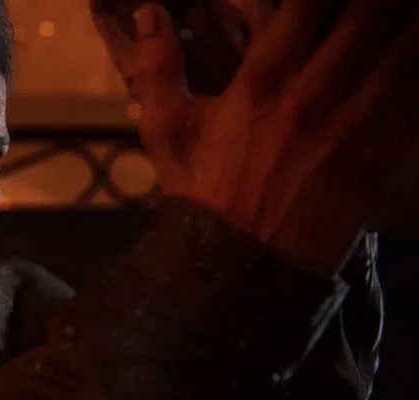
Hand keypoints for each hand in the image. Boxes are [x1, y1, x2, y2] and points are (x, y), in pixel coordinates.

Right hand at [95, 0, 418, 273]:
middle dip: (377, 1)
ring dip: (407, 24)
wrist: (238, 266)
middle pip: (369, 17)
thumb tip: (147, 12)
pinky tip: (418, 56)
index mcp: (261, 82)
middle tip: (375, 1)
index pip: (306, 5)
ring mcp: (351, 126)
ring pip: (403, 52)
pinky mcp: (378, 158)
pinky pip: (415, 99)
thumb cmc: (201, 194)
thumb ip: (158, 67)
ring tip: (404, 15)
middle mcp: (312, 95)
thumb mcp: (166, 132)